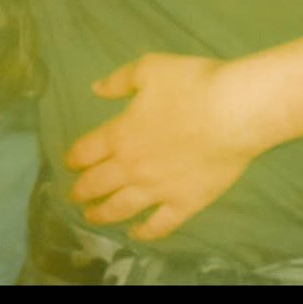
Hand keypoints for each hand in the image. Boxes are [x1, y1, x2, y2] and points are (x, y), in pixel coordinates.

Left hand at [65, 53, 264, 241]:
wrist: (233, 112)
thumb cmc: (191, 84)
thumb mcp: (148, 69)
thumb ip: (118, 81)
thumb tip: (95, 88)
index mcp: (120, 134)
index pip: (86, 152)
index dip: (73, 158)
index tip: (68, 163)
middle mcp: (132, 166)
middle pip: (97, 183)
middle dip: (80, 191)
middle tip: (72, 196)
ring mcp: (158, 189)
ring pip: (121, 207)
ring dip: (102, 214)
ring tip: (91, 217)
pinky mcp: (185, 203)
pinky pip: (160, 225)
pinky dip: (145, 232)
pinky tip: (136, 234)